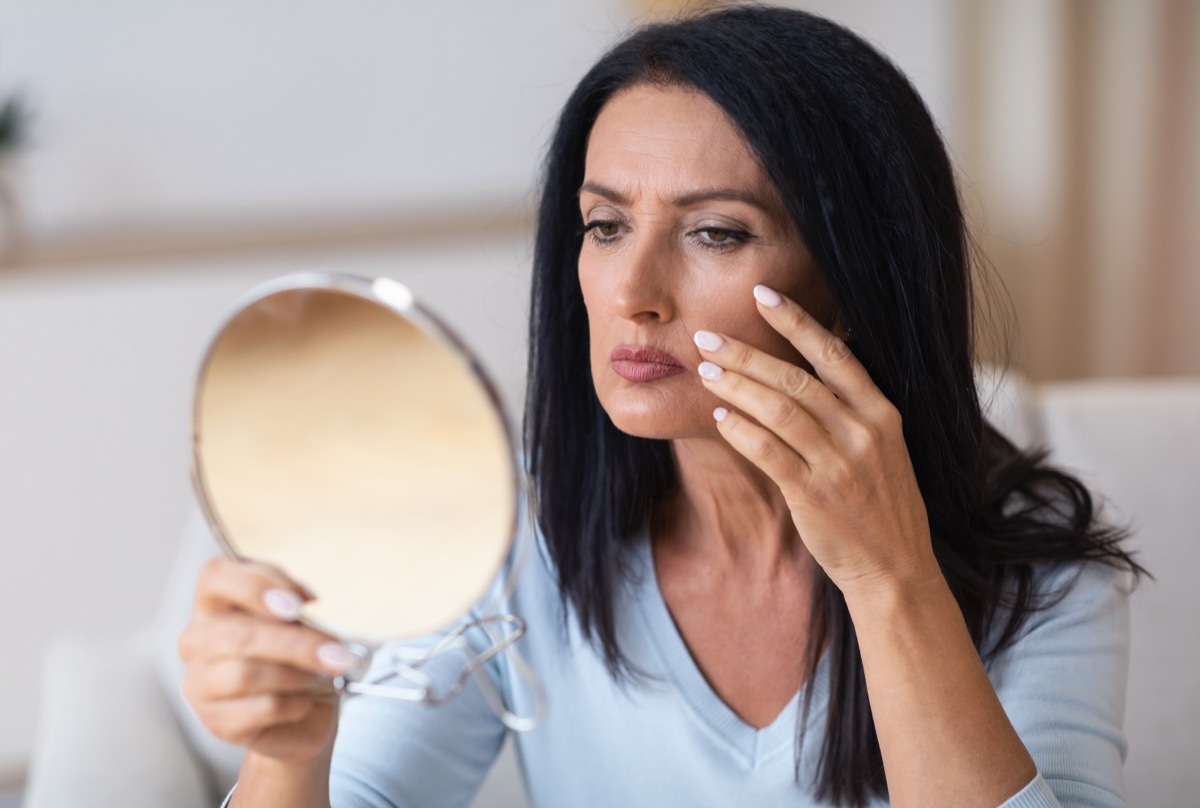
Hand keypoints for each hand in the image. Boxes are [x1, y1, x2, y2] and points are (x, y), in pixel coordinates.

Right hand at [178, 556, 353, 761]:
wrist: (303, 714)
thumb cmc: (296, 657)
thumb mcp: (297, 622)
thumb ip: (294, 607)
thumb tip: (305, 600)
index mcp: (214, 604)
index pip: (215, 577)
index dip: (255, 586)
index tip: (297, 605)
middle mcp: (197, 641)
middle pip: (239, 634)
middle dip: (297, 644)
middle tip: (337, 654)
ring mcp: (200, 684)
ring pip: (247, 673)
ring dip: (298, 675)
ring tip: (319, 676)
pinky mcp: (217, 722)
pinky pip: (263, 708)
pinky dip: (296, 703)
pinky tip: (304, 701)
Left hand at [693, 284, 937, 595]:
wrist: (894, 568)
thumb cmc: (879, 504)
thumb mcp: (882, 447)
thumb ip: (850, 408)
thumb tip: (807, 367)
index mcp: (881, 413)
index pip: (834, 353)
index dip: (796, 320)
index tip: (762, 294)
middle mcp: (862, 432)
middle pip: (796, 378)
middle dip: (746, 353)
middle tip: (706, 337)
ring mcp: (839, 463)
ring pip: (778, 410)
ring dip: (736, 387)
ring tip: (704, 371)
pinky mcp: (814, 494)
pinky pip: (769, 452)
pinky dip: (741, 431)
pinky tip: (719, 417)